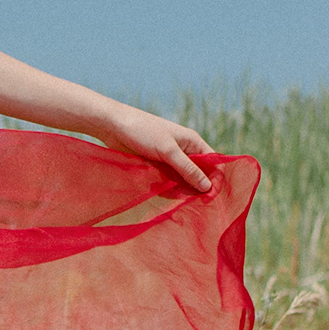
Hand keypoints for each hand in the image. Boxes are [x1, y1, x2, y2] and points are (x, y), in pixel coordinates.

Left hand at [95, 103, 215, 193]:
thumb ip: (188, 169)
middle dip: (195, 189)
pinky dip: (167, 188)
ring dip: (179, 190)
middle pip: (198, 175)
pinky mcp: (158, 167)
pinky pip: (168, 182)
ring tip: (172, 196)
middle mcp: (185, 152)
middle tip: (190, 202)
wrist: (113, 126)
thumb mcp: (168, 151)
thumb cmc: (143, 131)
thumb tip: (207, 187)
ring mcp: (170, 160)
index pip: (213, 164)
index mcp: (193, 143)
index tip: (210, 198)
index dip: (214, 180)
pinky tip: (161, 192)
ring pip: (182, 181)